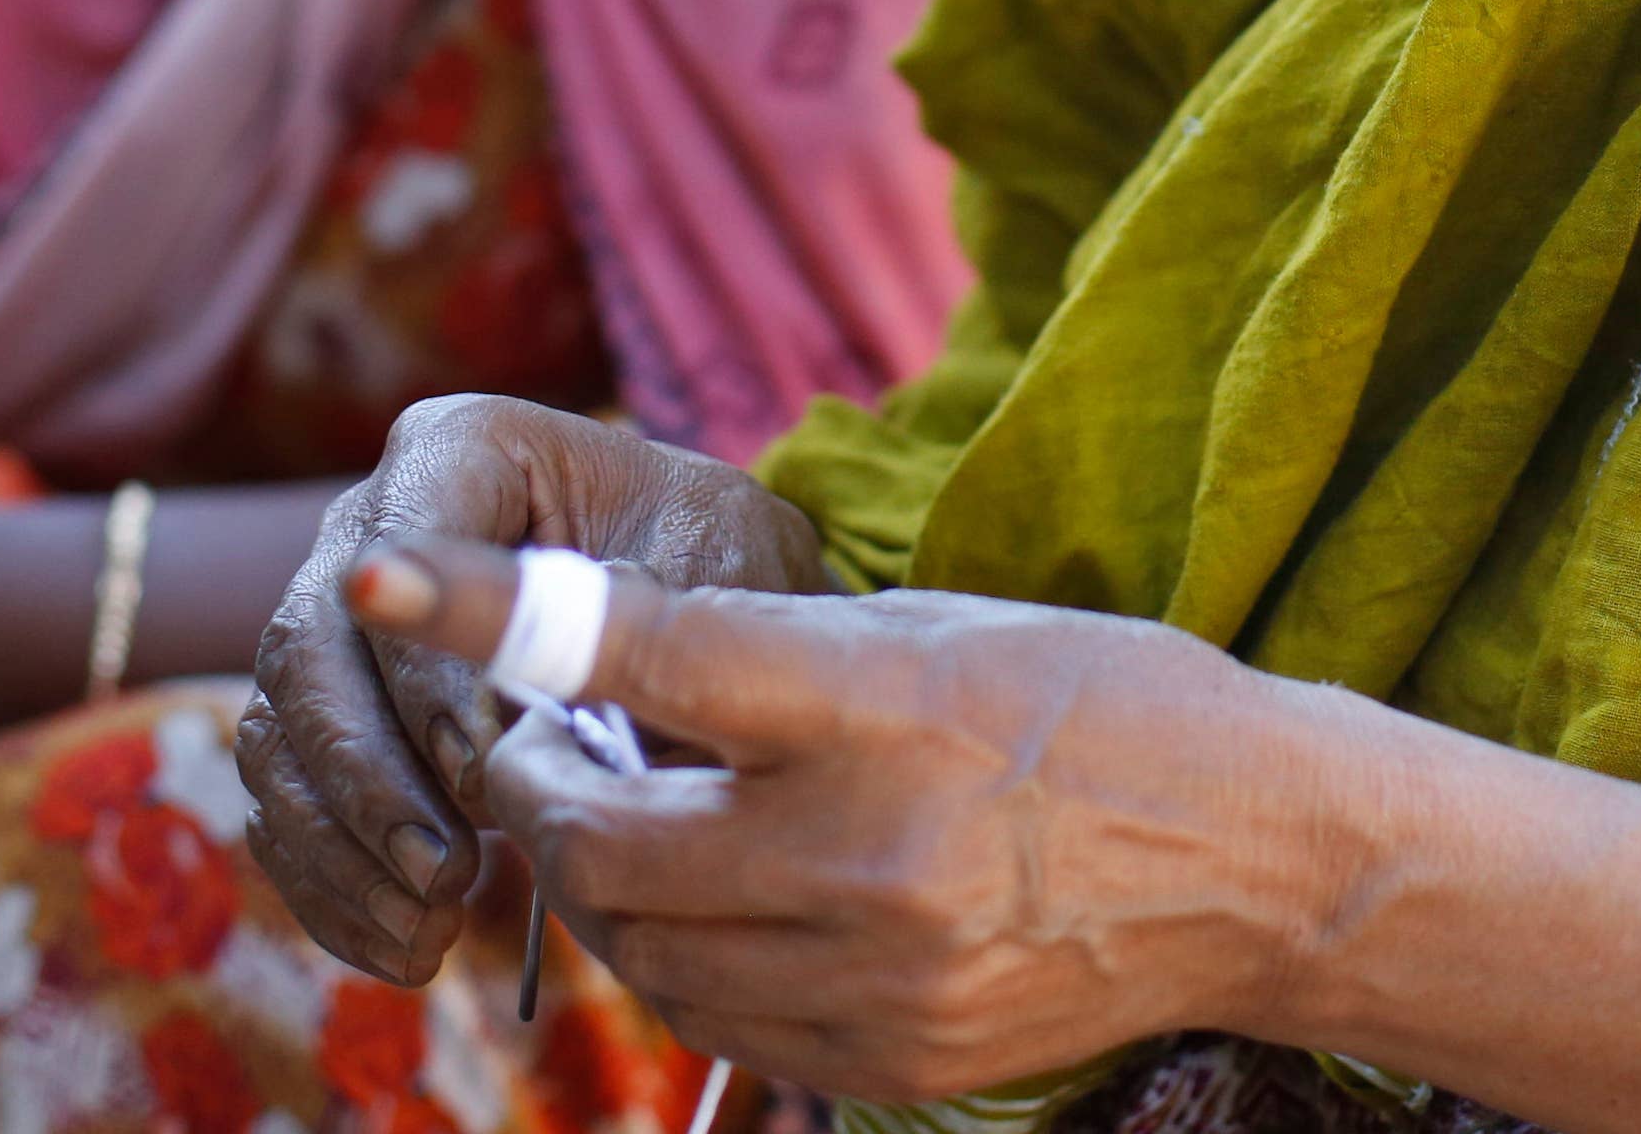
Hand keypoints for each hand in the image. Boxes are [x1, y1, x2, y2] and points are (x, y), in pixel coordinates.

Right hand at [235, 397, 827, 983]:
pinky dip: (333, 887)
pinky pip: (288, 804)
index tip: (480, 764)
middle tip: (446, 871)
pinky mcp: (329, 719)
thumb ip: (642, 623)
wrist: (712, 601)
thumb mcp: (718, 564)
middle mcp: (373, 525)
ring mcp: (336, 624)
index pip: (400, 544)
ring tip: (430, 930)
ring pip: (280, 734)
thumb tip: (547, 721)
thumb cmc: (719, 562)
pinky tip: (406, 950)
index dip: (421, 662)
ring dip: (342, 848)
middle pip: (308, 646)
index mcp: (463, 448)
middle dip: (367, 774)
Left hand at [345, 536, 1351, 1107]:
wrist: (1262, 866)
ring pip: (643, 949)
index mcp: (878, 704)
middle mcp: (867, 850)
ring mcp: (881, 975)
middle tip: (544, 748)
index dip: (495, 618)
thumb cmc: (1098, 705)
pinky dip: (687, 961)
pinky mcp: (895, 1060)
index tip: (379, 580)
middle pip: (604, 844)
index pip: (643, 656)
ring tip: (653, 821)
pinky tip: (731, 904)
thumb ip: (767, 662)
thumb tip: (599, 691)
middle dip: (540, 792)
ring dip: (609, 884)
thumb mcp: (937, 629)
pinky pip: (719, 1023)